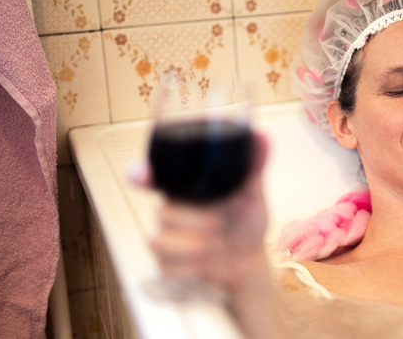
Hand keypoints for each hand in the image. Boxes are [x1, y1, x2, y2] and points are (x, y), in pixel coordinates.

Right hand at [146, 132, 270, 292]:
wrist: (249, 259)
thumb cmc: (246, 219)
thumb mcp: (253, 191)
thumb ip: (253, 164)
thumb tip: (262, 135)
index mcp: (183, 186)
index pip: (147, 175)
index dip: (140, 174)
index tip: (144, 175)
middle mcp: (169, 208)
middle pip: (163, 212)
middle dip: (197, 221)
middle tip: (220, 222)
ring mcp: (164, 236)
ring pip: (159, 240)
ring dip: (195, 245)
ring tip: (216, 242)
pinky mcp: (164, 263)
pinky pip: (166, 265)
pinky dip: (191, 266)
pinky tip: (207, 262)